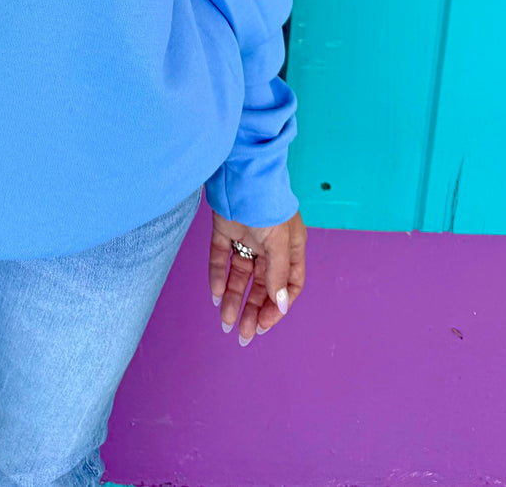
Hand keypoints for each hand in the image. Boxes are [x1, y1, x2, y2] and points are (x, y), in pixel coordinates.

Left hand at [208, 208, 305, 344]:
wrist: (241, 171)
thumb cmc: (269, 204)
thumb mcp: (279, 242)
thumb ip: (278, 274)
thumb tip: (279, 305)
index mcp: (290, 247)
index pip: (289, 285)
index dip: (278, 306)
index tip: (263, 324)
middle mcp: (269, 245)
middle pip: (262, 284)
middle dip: (252, 309)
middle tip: (242, 334)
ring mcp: (247, 236)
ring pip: (241, 274)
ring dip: (233, 298)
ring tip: (225, 322)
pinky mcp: (226, 228)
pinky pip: (222, 257)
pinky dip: (218, 276)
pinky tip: (214, 295)